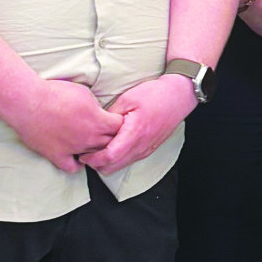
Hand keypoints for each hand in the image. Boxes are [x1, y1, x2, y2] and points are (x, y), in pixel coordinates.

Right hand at [13, 79, 122, 172]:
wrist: (28, 102)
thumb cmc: (55, 93)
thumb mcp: (84, 93)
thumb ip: (96, 107)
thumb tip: (101, 114)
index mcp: (98, 120)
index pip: (121, 127)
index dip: (119, 123)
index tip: (113, 120)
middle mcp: (89, 137)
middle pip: (111, 143)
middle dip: (111, 137)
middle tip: (104, 132)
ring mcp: (73, 148)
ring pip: (95, 156)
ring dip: (95, 151)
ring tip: (91, 143)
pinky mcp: (57, 155)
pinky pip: (72, 168)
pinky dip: (76, 164)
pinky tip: (76, 156)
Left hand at [82, 74, 198, 174]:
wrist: (178, 96)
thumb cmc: (155, 94)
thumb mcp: (127, 99)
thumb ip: (110, 116)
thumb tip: (96, 128)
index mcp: (135, 133)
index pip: (110, 157)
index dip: (93, 159)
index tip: (82, 154)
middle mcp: (142, 146)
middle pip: (113, 167)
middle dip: (96, 164)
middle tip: (85, 154)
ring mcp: (146, 149)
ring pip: (121, 165)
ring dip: (106, 162)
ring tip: (96, 150)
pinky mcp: (149, 148)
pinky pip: (129, 160)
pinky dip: (117, 158)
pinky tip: (111, 147)